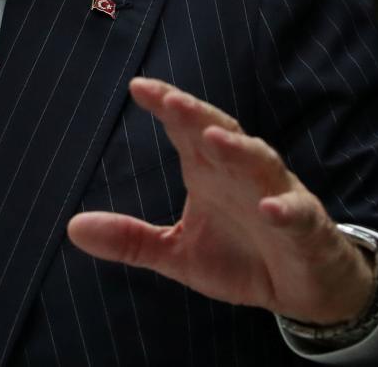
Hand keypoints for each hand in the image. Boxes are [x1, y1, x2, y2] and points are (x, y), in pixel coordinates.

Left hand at [67, 78, 376, 324]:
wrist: (302, 290)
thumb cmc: (240, 258)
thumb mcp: (177, 253)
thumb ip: (130, 239)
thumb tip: (72, 227)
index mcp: (209, 172)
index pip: (185, 130)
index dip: (167, 106)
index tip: (138, 87)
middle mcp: (243, 174)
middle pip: (220, 133)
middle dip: (196, 115)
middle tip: (171, 99)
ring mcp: (277, 196)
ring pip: (260, 162)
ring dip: (238, 149)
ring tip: (213, 138)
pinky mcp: (305, 229)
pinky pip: (296, 214)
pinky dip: (284, 208)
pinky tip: (269, 207)